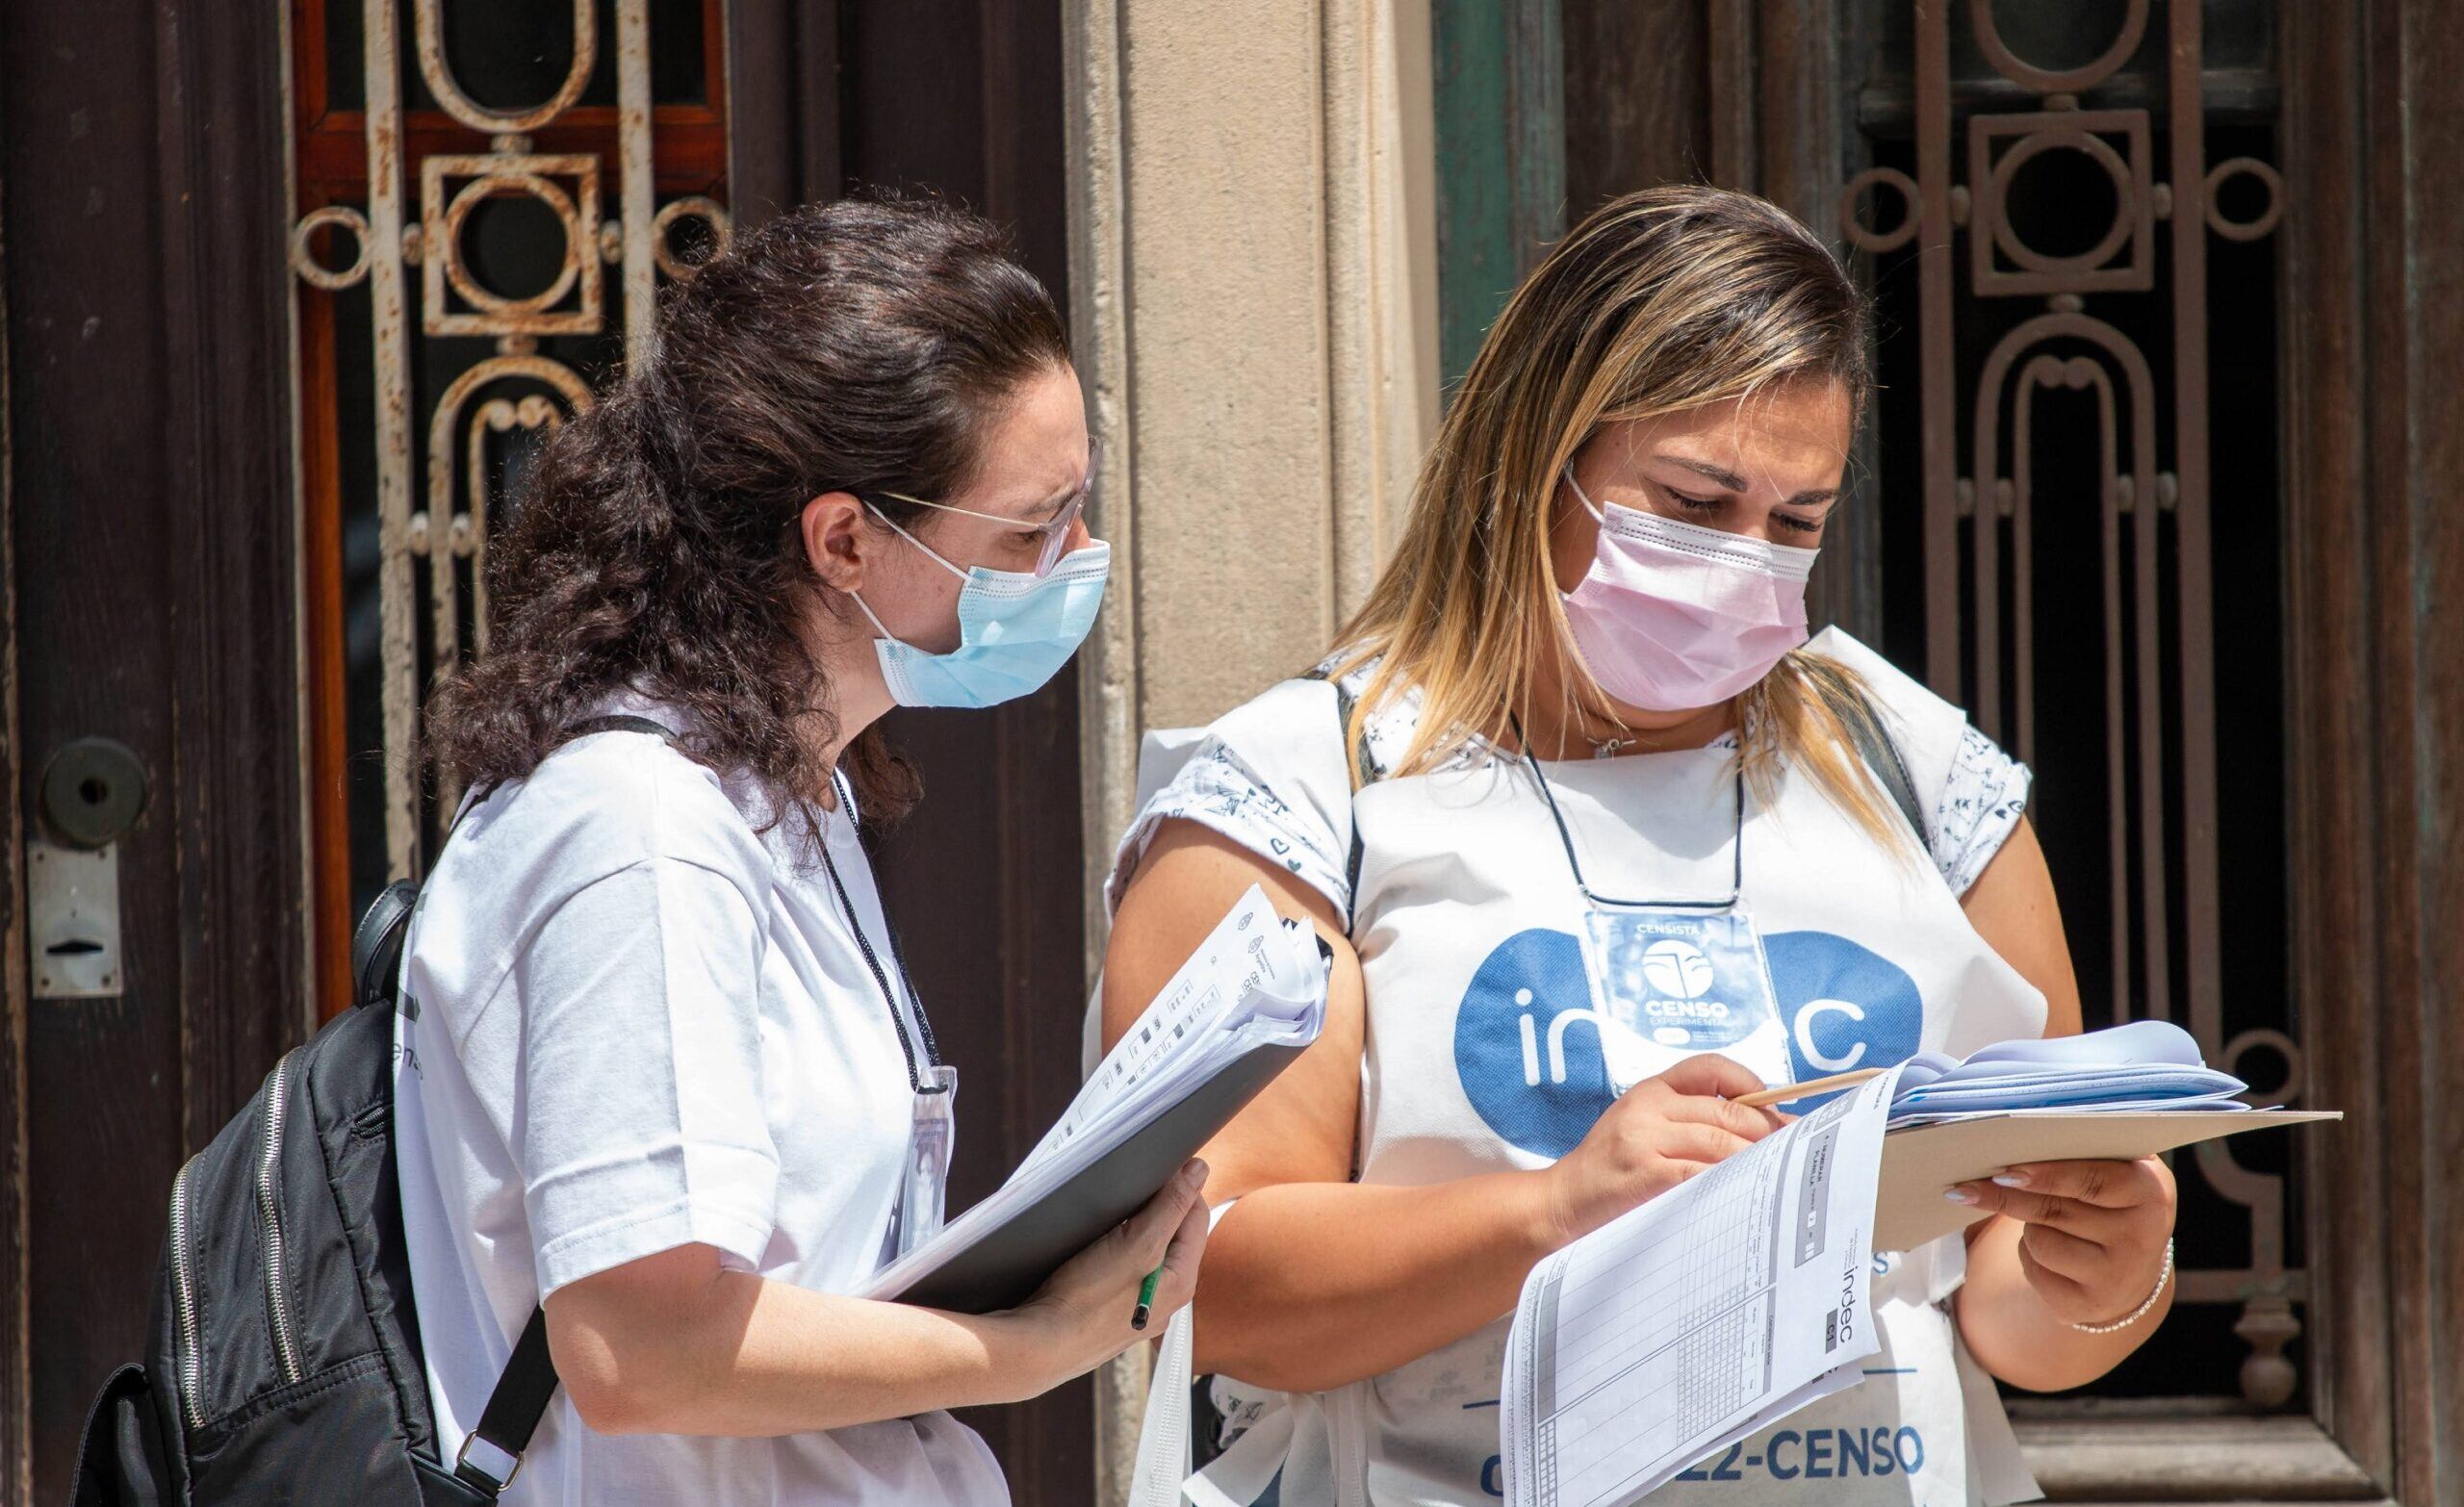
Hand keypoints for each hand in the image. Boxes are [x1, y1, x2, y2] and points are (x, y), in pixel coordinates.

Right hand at [1008, 1158, 1210, 1390]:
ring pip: (1150, 1253)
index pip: (1197, 1216)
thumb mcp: (1137, 1243)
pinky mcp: (1115, 1313)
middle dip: (1158, 1209)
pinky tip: (1097, 1250)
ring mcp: (1141, 1308)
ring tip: (1112, 1220)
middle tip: (1129, 1195)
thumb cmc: (1086, 1299)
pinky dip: (1118, 1252)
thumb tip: (1199, 1170)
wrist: (1041, 1347)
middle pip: (1174, 1235)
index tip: (1156, 1170)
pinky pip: (1127, 1271)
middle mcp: (1167, 1298)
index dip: (1180, 1187)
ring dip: (1136, 1230)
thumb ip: (1171, 1206)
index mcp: (1182, 1281)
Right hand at [1543, 1055, 1783, 1244]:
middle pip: (1727, 1111)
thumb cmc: (1609, 1174)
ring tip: (1773, 1178)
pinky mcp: (1647, 1174)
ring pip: (1722, 1143)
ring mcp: (1644, 1139)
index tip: (1773, 1109)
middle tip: (1791, 1154)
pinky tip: (1744, 1194)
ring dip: (1755, 1162)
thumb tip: (1769, 1127)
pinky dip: (1732, 1183)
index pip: (1709, 1068)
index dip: (1749, 1083)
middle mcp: (1647, 1107)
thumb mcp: (1641, 1131)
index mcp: (1648, 1091)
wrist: (1561, 1204)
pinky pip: (1705, 1174)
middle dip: (1767, 1133)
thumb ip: (1691, 1123)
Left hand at [1948, 1157, 2176, 1327]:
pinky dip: (2029, 1256)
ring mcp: (2118, 1278)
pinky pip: (2035, 1271)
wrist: (2132, 1265)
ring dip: (2027, 1227)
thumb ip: (2082, 1150)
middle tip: (1963, 1187)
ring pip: (2039, 1241)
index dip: (2045, 1174)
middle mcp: (2142, 1238)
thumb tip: (2012, 1143)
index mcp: (2151, 1192)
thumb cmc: (2111, 1199)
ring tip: (2046, 1220)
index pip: (2091, 1180)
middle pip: (2054, 1211)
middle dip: (2004, 1196)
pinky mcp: (2089, 1306)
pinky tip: (2048, 1252)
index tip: (2004, 1170)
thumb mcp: (2115, 1169)